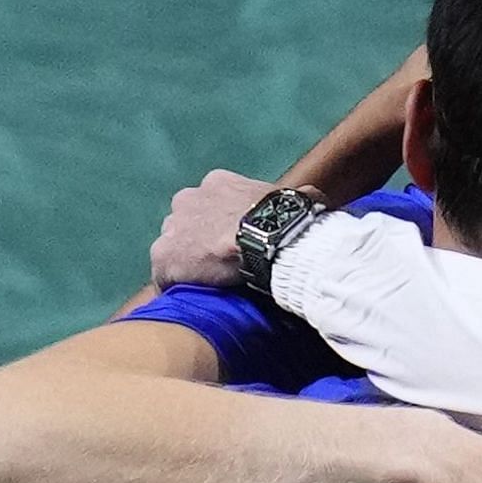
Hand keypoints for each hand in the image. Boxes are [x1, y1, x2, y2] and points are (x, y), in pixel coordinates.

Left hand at [150, 170, 312, 289]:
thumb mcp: (297, 199)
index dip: (224, 222)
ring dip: (189, 261)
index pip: (213, 203)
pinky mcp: (164, 257)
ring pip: (176, 247)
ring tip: (210, 283)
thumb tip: (317, 200)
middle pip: (189, 222)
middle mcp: (187, 199)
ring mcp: (172, 228)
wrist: (268, 239)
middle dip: (201, 238)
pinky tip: (193, 299)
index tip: (238, 239)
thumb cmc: (285, 218)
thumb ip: (299, 199)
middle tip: (223, 261)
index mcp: (218, 183)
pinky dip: (177, 286)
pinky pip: (166, 276)